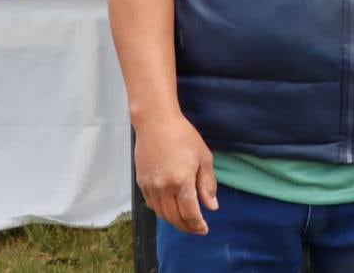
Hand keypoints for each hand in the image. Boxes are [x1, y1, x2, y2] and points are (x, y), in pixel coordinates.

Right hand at [134, 113, 218, 234]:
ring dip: (174, 221)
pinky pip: (151, 205)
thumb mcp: (203, 157)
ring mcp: (150, 186)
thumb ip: (207, 184)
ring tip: (185, 221)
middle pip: (174, 218)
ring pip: (161, 214)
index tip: (204, 230)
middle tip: (196, 229)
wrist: (156, 123)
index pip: (190, 213)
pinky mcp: (141, 183)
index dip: (197, 225)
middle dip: (187, 227)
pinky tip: (170, 210)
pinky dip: (162, 212)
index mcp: (181, 181)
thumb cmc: (183, 136)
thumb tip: (211, 206)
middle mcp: (164, 188)